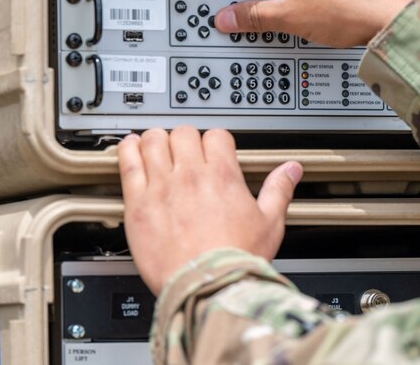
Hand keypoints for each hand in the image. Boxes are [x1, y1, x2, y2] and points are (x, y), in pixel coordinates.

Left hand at [118, 126, 302, 294]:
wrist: (206, 286)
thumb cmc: (236, 259)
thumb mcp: (269, 222)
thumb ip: (279, 190)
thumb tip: (291, 170)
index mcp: (222, 176)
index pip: (216, 136)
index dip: (215, 141)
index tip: (212, 151)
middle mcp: (190, 176)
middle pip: (183, 133)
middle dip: (185, 139)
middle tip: (184, 151)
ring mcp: (161, 188)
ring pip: (154, 141)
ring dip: (156, 140)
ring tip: (156, 145)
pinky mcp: (137, 205)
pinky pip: (127, 165)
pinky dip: (128, 151)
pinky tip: (130, 149)